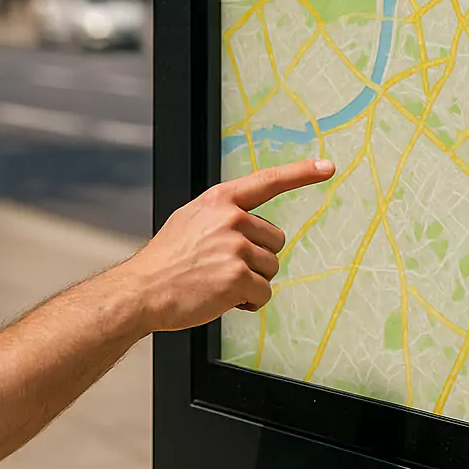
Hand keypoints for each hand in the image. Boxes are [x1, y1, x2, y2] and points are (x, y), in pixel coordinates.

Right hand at [121, 158, 335, 331]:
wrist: (141, 290)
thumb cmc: (165, 261)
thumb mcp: (190, 220)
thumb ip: (221, 216)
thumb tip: (248, 222)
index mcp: (220, 201)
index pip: (268, 181)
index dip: (301, 173)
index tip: (327, 167)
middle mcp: (231, 218)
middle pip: (275, 241)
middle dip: (257, 260)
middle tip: (222, 269)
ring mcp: (235, 246)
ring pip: (270, 269)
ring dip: (251, 283)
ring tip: (217, 283)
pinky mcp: (237, 276)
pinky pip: (263, 293)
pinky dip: (248, 302)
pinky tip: (221, 299)